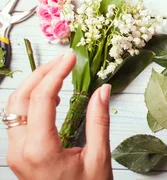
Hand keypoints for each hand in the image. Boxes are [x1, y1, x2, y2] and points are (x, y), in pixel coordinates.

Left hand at [6, 51, 112, 179]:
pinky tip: (52, 94)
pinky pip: (18, 119)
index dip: (56, 73)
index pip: (40, 99)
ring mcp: (15, 153)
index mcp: (39, 150)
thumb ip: (98, 120)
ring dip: (34, 85)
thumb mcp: (98, 158)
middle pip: (19, 99)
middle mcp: (20, 150)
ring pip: (14, 108)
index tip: (72, 57)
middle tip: (64, 58)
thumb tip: (103, 89)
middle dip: (41, 73)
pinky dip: (33, 101)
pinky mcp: (18, 154)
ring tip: (59, 70)